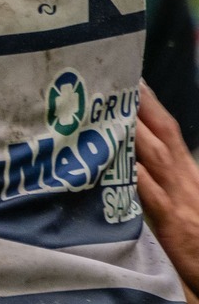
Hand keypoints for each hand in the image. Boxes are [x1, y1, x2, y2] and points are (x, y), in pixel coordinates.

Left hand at [139, 87, 198, 303]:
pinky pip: (153, 196)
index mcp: (188, 172)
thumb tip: (137, 159)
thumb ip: (163, 178)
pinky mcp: (173, 223)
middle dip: (142, 106)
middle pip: (163, 135)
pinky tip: (124, 163)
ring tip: (114, 110)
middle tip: (118, 80)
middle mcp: (185, 178)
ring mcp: (180, 199)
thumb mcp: (186, 201)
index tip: (132, 80)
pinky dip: (140, 179)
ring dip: (135, 133)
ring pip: (156, 158)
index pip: (168, 131)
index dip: (151, 106)